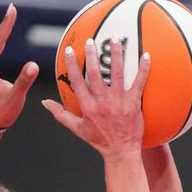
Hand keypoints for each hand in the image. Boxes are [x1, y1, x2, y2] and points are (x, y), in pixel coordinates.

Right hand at [42, 37, 148, 156]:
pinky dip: (143, 69)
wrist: (121, 152)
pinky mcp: (133, 103)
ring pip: (116, 73)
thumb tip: (45, 103)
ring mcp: (118, 102)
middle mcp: (102, 102)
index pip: (77, 81)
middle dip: (91, 55)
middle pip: (94, 73)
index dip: (72, 65)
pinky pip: (139, 82)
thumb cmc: (100, 141)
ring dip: (116, 55)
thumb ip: (61, 114)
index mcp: (88, 107)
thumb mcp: (78, 128)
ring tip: (115, 39)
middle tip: (90, 40)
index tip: (70, 51)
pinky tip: (146, 55)